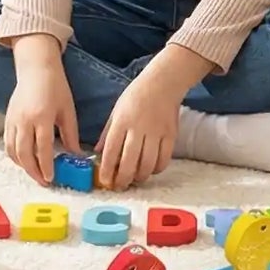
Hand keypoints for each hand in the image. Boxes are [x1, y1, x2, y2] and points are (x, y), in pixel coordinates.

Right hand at [5, 53, 78, 187]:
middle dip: (33, 171)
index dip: (46, 165)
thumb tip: (76, 156)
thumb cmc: (56, 87)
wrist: (36, 69)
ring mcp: (13, 120)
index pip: (43, 148)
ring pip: (13, 151)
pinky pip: (7, 144)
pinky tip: (25, 161)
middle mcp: (24, 120)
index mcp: (42, 117)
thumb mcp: (68, 110)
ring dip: (23, 166)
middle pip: (24, 153)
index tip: (51, 178)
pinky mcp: (7, 120)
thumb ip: (71, 135)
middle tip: (43, 181)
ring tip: (35, 173)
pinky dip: (15, 156)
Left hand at [95, 71, 181, 191]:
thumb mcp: (116, 111)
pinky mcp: (171, 135)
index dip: (107, 170)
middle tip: (120, 186)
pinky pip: (164, 159)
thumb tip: (98, 153)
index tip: (105, 181)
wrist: (163, 83)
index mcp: (122, 121)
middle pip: (130, 161)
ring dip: (140, 176)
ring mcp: (156, 132)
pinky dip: (157, 169)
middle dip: (123, 179)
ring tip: (135, 179)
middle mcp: (138, 128)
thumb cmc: (136, 96)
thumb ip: (107, 133)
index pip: (111, 151)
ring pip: (148, 164)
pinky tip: (151, 169)